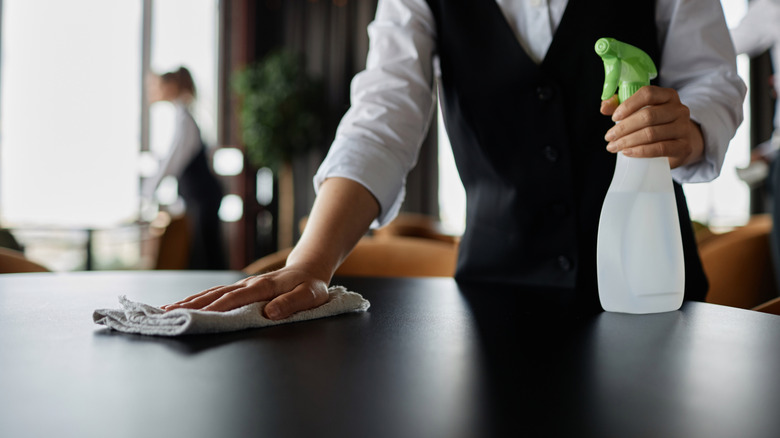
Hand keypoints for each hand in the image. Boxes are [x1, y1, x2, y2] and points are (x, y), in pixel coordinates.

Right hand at [161, 265, 329, 319]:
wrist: (309, 269)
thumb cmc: (311, 286)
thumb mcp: (310, 296)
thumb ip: (292, 304)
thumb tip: (269, 313)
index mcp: (264, 287)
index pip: (235, 298)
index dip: (215, 308)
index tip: (195, 316)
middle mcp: (248, 284)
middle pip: (215, 295)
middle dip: (191, 305)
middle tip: (166, 314)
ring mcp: (243, 284)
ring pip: (212, 292)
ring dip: (189, 301)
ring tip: (166, 309)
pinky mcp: (241, 287)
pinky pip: (216, 292)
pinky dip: (198, 298)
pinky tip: (184, 304)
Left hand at [600, 85, 703, 168]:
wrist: (680, 144)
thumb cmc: (655, 125)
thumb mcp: (640, 111)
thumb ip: (620, 105)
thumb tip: (604, 107)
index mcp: (668, 95)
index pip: (647, 94)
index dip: (628, 105)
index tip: (613, 117)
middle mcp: (679, 109)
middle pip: (648, 116)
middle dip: (623, 128)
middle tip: (609, 137)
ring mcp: (684, 128)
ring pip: (651, 133)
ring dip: (628, 141)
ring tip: (614, 146)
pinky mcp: (684, 147)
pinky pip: (659, 148)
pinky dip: (640, 151)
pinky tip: (627, 152)